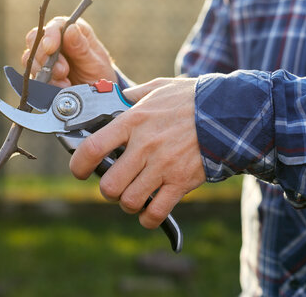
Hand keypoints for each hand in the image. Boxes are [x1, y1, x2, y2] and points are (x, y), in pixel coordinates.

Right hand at [21, 17, 116, 87]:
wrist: (97, 94)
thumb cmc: (99, 73)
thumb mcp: (95, 62)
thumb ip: (82, 48)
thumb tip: (70, 28)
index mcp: (73, 31)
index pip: (55, 25)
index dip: (50, 35)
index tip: (51, 48)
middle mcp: (56, 41)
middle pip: (35, 40)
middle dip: (45, 57)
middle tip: (62, 71)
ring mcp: (45, 57)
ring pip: (30, 58)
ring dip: (45, 72)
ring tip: (65, 83)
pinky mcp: (40, 72)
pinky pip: (32, 74)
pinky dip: (44, 82)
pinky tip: (59, 87)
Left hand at [69, 78, 205, 228]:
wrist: (227, 113)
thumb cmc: (192, 99)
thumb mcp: (159, 87)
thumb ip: (133, 95)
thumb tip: (114, 97)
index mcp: (134, 121)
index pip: (93, 147)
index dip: (78, 165)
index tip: (80, 170)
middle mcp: (145, 146)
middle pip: (109, 184)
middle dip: (108, 189)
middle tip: (115, 183)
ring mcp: (164, 166)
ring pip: (130, 201)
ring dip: (128, 203)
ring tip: (134, 195)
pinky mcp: (181, 182)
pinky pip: (156, 212)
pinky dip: (148, 218)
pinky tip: (148, 211)